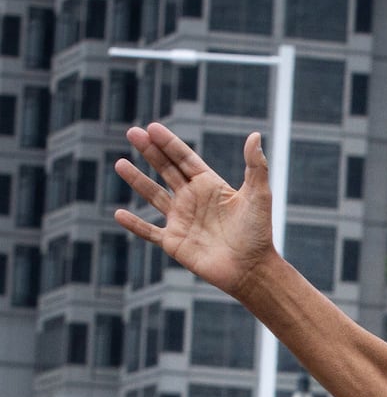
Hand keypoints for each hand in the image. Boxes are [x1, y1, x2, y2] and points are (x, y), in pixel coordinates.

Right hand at [114, 125, 276, 301]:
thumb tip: (255, 135)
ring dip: (137, 180)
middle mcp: (193, 200)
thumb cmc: (259, 232)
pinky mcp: (174, 242)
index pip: (185, 159)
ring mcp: (182, 221)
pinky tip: (118, 214)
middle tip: (132, 133)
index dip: (169, 143)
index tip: (152, 127)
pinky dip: (135, 224)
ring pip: (153, 196)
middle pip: (166, 170)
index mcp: (210, 186)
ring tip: (120, 163)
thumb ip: (256, 165)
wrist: (252, 269)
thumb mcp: (259, 195)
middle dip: (150, 151)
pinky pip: (149, 232)